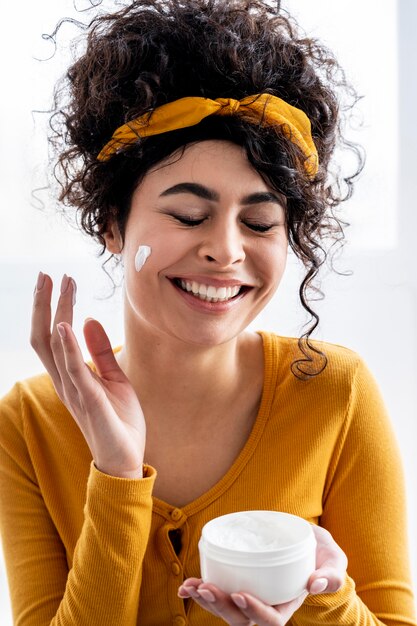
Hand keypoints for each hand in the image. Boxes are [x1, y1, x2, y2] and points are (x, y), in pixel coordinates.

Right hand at [31, 272, 145, 478]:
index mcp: (69, 376)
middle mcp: (65, 381)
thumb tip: (89, 319)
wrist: (127, 458)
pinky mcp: (88, 401)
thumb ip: (101, 352)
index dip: (53, 306)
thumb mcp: (114, 378)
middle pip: (43, 336)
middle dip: (44, 304)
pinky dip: (68, 346)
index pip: (53, 335)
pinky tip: (65, 323)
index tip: (62, 279)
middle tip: (47, 274)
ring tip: (61, 285)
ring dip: (57, 312)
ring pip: (54, 347)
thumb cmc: (119, 420)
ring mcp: (73, 391)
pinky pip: (74, 370)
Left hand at [178, 524, 346, 624]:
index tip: (239, 593)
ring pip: (226, 610)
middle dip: (221, 606)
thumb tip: (316, 584)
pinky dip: (200, 592)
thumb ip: (331, 574)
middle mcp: (266, 605)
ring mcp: (251, 597)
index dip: (254, 611)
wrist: (310, 543)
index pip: (270, 619)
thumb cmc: (323, 555)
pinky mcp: (239, 584)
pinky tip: (185, 587)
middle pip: (241, 619)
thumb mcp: (334, 561)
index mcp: (287, 604)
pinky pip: (219, 595)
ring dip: (206, 601)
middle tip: (205, 588)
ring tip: (190, 587)